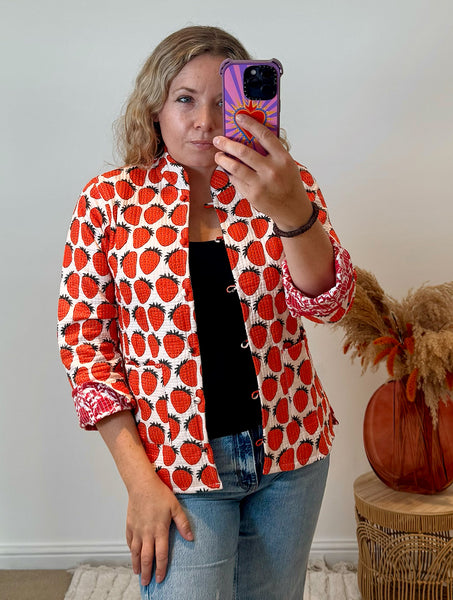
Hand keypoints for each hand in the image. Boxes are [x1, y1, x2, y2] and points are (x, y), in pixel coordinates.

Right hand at [126, 476, 192, 585]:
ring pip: (136, 552)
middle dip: (147, 572)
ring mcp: (137, 530)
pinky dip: (131, 550)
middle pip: (147, 558)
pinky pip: (130, 541)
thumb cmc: (159, 494)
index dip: (161, 568)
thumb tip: (191, 538)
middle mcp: (147, 533)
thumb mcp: (175, 507)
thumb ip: (183, 524)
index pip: (161, 554)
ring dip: (137, 564)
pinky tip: (133, 554)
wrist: (141, 484)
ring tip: (138, 574)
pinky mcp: (130, 525)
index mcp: (160, 530)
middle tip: (147, 583)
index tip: (161, 578)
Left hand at [213, 114, 312, 229]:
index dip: (250, 124)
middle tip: (218, 140)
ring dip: (223, 159)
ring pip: (235, 167)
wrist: (292, 209)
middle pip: (243, 151)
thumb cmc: (288, 183)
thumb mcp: (286, 164)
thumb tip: (250, 136)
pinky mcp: (252, 194)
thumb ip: (272, 152)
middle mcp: (272, 170)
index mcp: (283, 158)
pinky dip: (230, 174)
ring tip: (218, 155)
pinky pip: (236, 180)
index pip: (264, 135)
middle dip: (227, 143)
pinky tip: (228, 170)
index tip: (238, 117)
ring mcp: (261, 183)